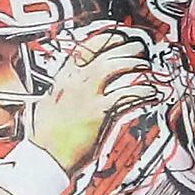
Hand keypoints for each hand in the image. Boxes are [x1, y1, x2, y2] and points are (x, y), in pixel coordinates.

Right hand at [26, 25, 157, 172]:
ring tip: (147, 66)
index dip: (108, 38)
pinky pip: (128, 95)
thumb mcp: (48, 103)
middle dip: (128, 47)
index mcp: (63, 77)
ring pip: (118, 67)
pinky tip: (152, 93)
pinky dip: (144, 92)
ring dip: (137, 64)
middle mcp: (76, 82)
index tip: (122, 35)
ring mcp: (88, 96)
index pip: (87, 46)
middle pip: (107, 53)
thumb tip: (72, 83)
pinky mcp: (100, 114)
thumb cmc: (44, 137)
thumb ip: (63, 90)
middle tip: (140, 48)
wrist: (42, 159)